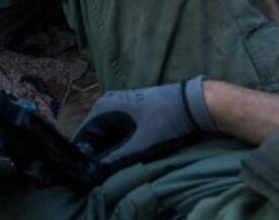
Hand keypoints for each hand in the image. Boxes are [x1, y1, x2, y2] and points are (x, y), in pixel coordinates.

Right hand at [72, 76, 217, 169]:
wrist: (196, 103)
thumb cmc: (167, 123)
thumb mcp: (139, 147)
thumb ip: (113, 161)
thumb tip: (93, 174)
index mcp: (102, 108)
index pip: (81, 139)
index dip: (86, 159)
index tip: (93, 175)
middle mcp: (107, 103)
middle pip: (93, 137)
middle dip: (99, 156)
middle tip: (108, 173)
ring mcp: (120, 105)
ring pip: (106, 135)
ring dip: (111, 151)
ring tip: (120, 166)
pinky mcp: (132, 109)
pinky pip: (118, 130)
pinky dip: (120, 144)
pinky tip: (130, 155)